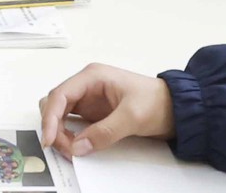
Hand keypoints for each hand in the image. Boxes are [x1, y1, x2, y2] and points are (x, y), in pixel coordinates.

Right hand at [38, 64, 175, 155]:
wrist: (176, 108)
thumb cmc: (157, 102)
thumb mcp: (132, 117)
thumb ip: (104, 132)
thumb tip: (77, 147)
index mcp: (92, 76)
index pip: (60, 95)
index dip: (50, 117)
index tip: (50, 139)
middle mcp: (86, 85)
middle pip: (55, 103)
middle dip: (54, 126)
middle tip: (63, 148)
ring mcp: (88, 98)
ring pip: (60, 114)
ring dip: (59, 132)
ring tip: (71, 149)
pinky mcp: (93, 112)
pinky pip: (72, 123)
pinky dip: (68, 135)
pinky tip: (75, 146)